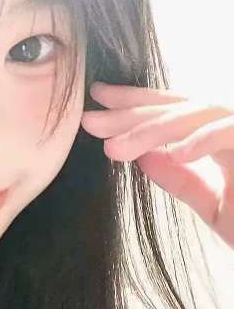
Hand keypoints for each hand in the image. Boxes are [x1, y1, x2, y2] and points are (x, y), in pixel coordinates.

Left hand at [81, 82, 233, 251]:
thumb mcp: (217, 207)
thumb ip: (183, 181)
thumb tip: (144, 157)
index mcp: (224, 137)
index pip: (176, 111)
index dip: (136, 103)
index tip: (96, 102)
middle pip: (181, 105)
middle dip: (133, 111)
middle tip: (90, 120)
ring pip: (201, 112)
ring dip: (156, 129)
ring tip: (116, 149)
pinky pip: (232, 132)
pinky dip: (205, 140)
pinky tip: (174, 152)